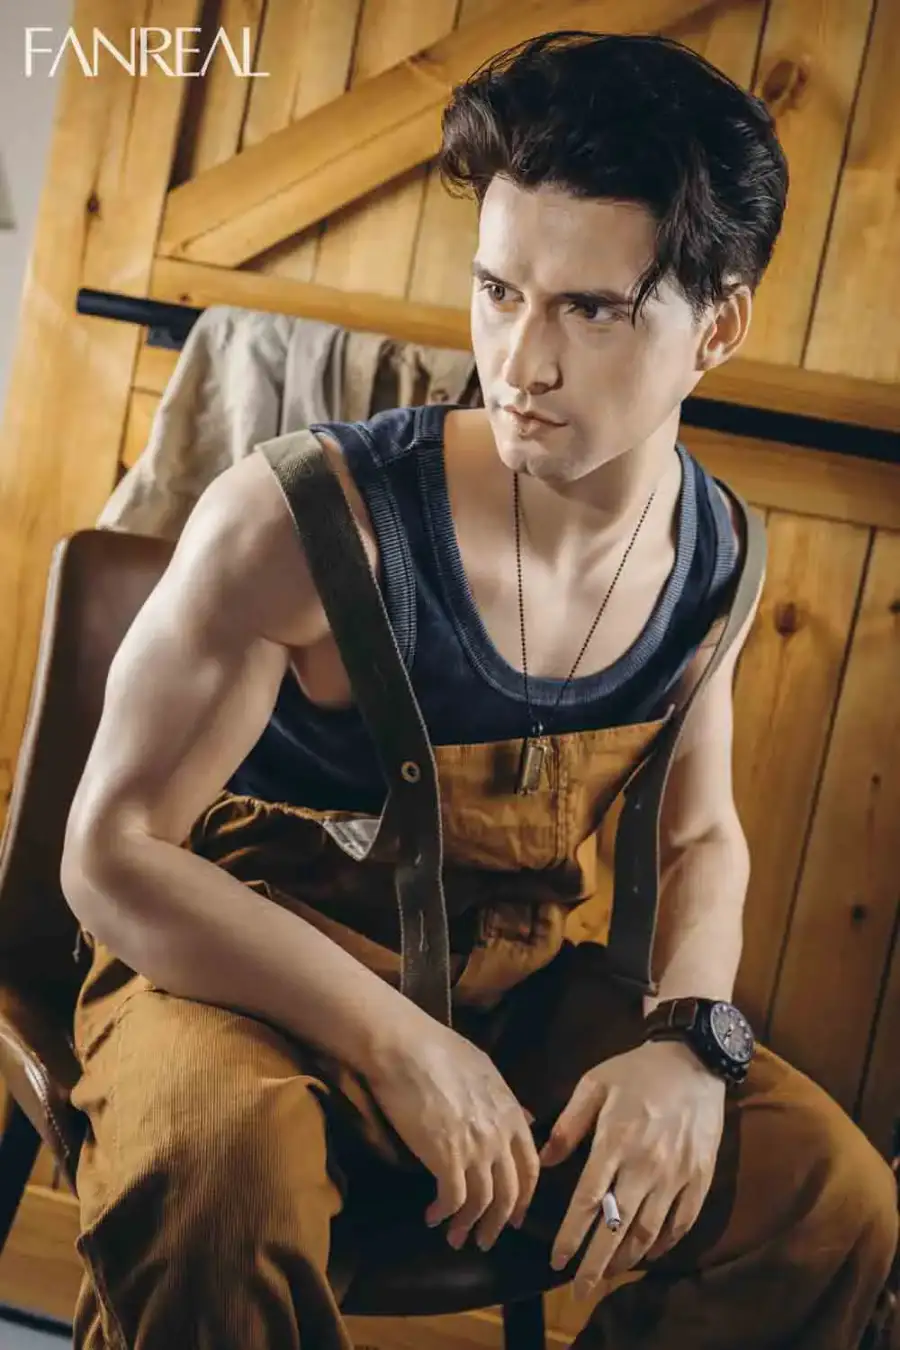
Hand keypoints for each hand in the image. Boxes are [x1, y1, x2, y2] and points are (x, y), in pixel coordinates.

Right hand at [365, 1020, 539, 1250]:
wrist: (405, 1047)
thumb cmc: (438, 1050)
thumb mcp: (485, 1069)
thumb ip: (507, 1101)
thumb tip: (526, 1118)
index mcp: (511, 1113)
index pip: (530, 1168)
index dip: (523, 1197)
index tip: (513, 1216)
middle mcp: (500, 1136)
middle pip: (509, 1193)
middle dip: (497, 1222)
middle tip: (485, 1240)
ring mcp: (475, 1149)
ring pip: (483, 1203)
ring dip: (469, 1226)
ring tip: (456, 1238)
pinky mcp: (446, 1159)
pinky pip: (453, 1200)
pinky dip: (444, 1214)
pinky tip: (432, 1217)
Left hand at [541, 1039, 725, 1300]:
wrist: (692, 1059)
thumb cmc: (636, 1071)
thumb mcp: (593, 1085)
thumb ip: (567, 1126)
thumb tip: (544, 1161)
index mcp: (614, 1142)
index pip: (588, 1202)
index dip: (571, 1236)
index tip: (556, 1261)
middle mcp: (645, 1165)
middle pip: (617, 1227)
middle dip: (596, 1264)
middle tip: (579, 1290)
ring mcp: (676, 1174)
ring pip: (649, 1231)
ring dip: (627, 1258)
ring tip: (608, 1273)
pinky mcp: (700, 1176)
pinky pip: (682, 1221)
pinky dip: (664, 1244)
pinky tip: (648, 1253)